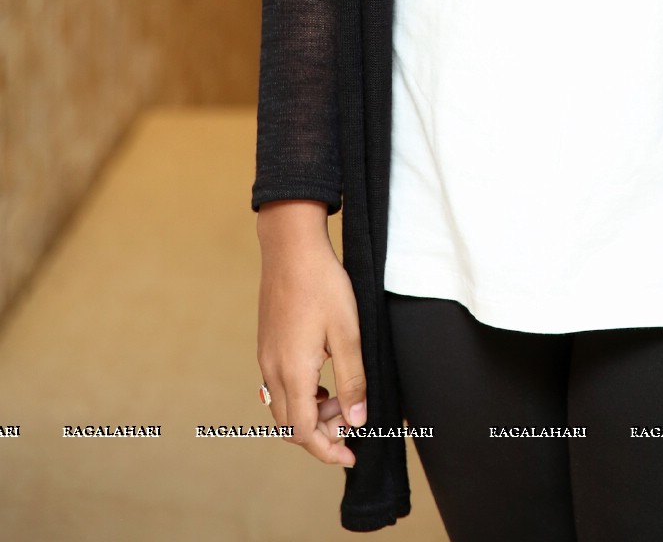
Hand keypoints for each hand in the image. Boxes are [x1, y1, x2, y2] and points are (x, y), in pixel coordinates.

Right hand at [256, 200, 368, 468]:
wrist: (291, 247)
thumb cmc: (322, 284)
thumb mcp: (347, 333)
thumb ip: (351, 380)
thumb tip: (356, 420)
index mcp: (293, 372)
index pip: (303, 432)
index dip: (326, 450)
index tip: (350, 455)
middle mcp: (272, 371)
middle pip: (290, 426)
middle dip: (321, 434)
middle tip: (351, 424)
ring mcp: (266, 358)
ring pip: (284, 407)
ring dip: (312, 414)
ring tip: (342, 399)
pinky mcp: (267, 346)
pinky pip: (280, 387)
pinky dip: (302, 396)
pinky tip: (324, 379)